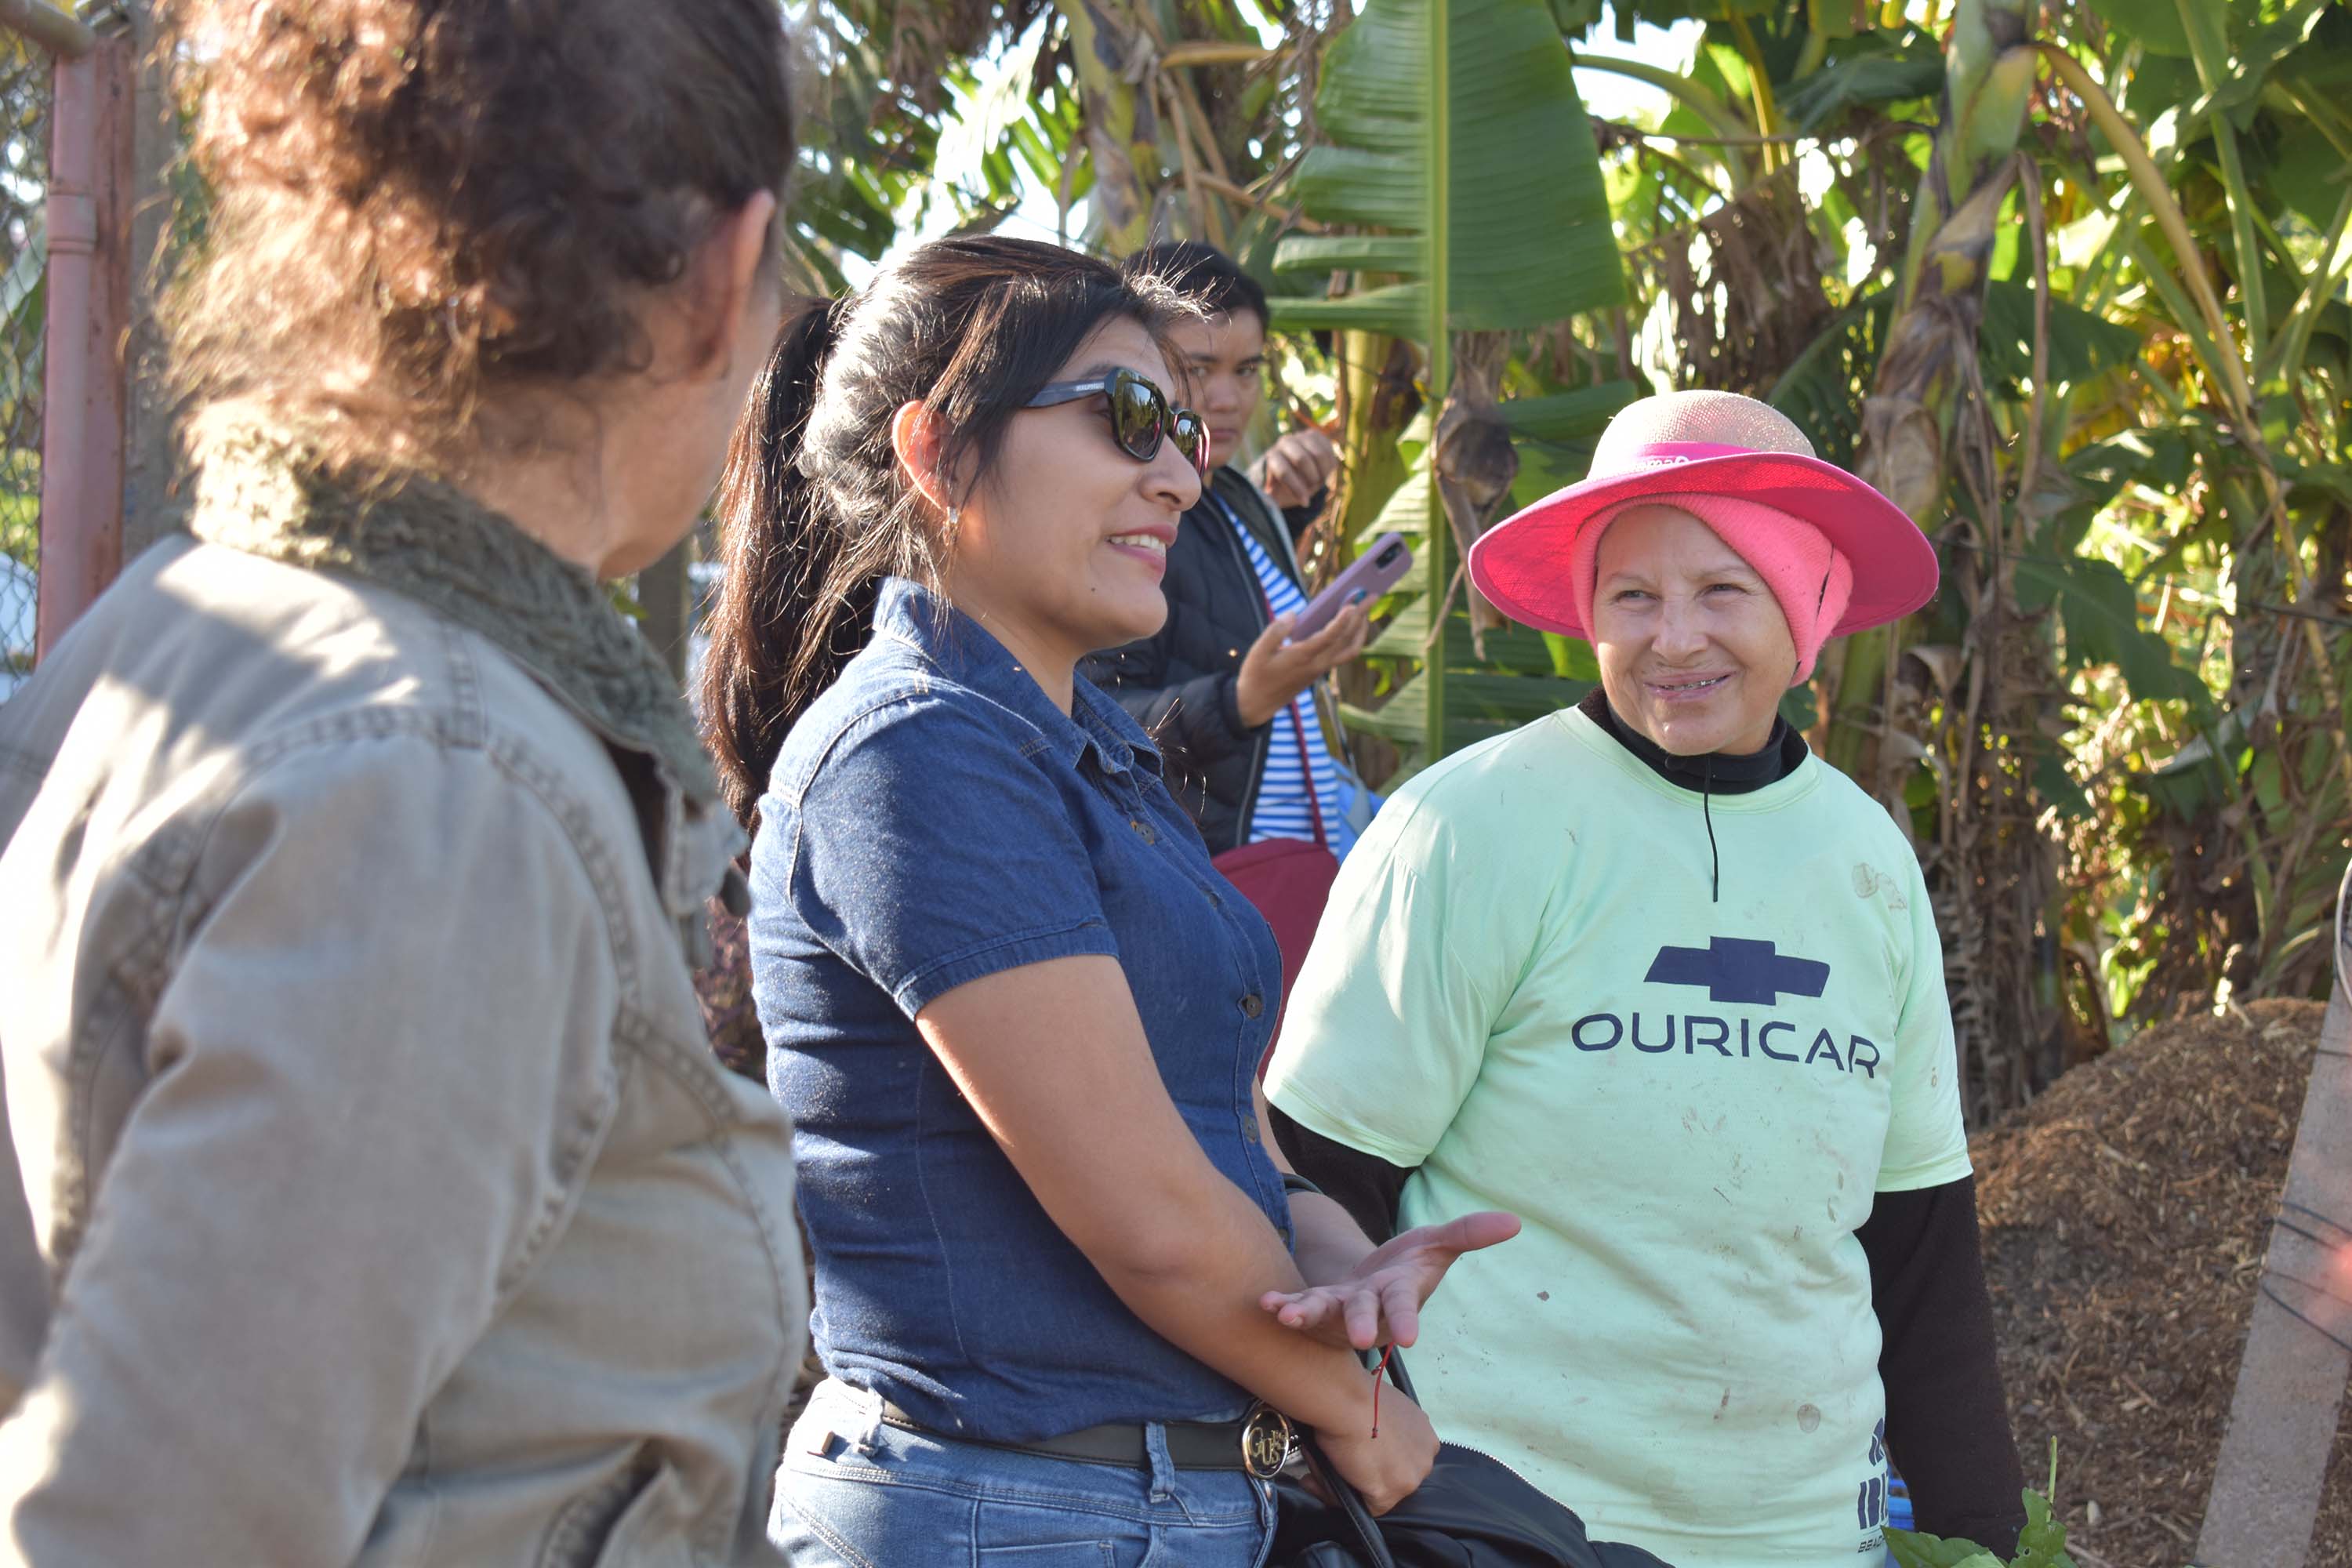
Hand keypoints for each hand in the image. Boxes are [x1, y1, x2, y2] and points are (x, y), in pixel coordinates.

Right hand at [1234, 606, 1369, 728]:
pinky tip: (1351, 626)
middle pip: (1347, 640)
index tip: (1352, 605)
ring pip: (1350, 650)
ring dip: (1361, 630)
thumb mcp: (1258, 651)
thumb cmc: (1257, 675)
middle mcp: (1317, 664)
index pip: (1329, 638)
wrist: (1257, 704)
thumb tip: (1292, 615)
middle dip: (1360, 617)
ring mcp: (1321, 668)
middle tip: (1372, 596)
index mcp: (1302, 657)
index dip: (1342, 621)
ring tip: (1367, 611)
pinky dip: (1352, 639)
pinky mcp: (1320, 670)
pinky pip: (1344, 654)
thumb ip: (1275, 631)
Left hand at [1257, 427, 1339, 511]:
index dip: (1296, 489)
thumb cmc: (1285, 485)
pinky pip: (1328, 450)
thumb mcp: (1277, 494)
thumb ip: (1271, 499)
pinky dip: (1330, 466)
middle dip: (1311, 479)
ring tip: (1319, 481)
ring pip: (1319, 454)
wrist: (1294, 468)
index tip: (1305, 502)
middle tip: (1313, 488)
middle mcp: (1284, 443)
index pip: (1284, 472)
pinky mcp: (1315, 435)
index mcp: (1273, 457)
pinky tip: (1324, 471)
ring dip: (1323, 472)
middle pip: (1302, 459)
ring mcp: (1300, 436)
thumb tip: (1269, 497)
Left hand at [1259, 1211, 1520, 1350]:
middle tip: (1355, 1339)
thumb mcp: (1437, 1245)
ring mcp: (1338, 1311)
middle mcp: (1368, 1309)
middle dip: (1357, 1325)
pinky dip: (1281, 1304)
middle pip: (1362, 1317)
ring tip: (1286, 1315)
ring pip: (1322, 1315)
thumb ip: (1468, 1233)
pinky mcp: (1314, 1306)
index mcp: (1399, 1295)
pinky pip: (1296, 1306)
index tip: (1408, 1339)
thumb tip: (1515, 1221)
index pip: (1405, 1309)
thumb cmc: (1407, 1267)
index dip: (1406, 1321)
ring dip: (1304, 1315)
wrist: (1372, 1286)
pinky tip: (1266, 1302)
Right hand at [1314, 1387, 1438, 1515]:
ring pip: (1379, 1493)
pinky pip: (1363, 1505)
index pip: (1402, 1456)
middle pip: (1393, 1475)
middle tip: (1336, 1465)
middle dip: (1365, 1473)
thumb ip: (1375, 1429)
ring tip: (1321, 1472)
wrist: (1347, 1398)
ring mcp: (1409, 1478)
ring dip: (1351, 1485)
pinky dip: (1340, 1496)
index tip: (1355, 1454)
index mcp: (1424, 1433)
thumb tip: (1353, 1443)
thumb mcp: (1379, 1407)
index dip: (1378, 1458)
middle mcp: (1425, 1457)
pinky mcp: (1388, 1493)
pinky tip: (1320, 1481)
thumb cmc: (1357, 1394)